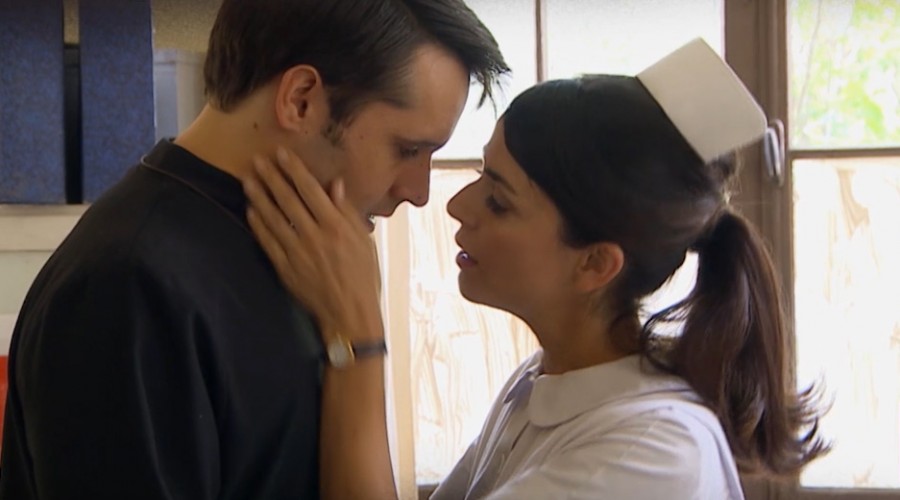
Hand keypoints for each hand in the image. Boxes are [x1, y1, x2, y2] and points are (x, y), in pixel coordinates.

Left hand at [242, 147, 383, 342]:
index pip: (310, 190)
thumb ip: (347, 212)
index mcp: (336, 227)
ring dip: (259, 197)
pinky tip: (250, 211)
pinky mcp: (285, 268)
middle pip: (288, 200)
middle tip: (257, 160)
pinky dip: (258, 225)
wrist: (350, 314)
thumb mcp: (364, 241)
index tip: (282, 154)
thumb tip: (335, 184)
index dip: (294, 170)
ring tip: (248, 179)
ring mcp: (297, 253)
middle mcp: (314, 236)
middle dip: (271, 177)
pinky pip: (267, 242)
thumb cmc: (363, 277)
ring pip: (273, 218)